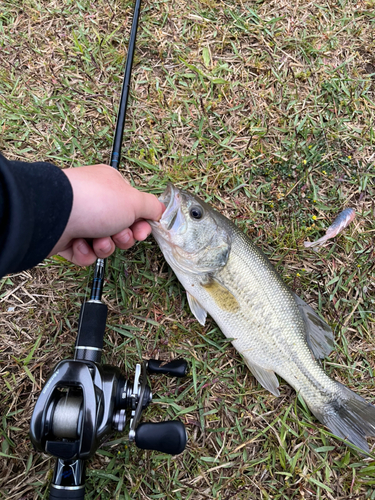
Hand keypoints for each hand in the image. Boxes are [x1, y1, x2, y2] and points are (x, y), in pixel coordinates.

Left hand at [48, 164, 164, 265]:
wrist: (54, 215)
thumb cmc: (94, 202)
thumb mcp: (134, 200)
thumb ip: (151, 206)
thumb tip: (160, 210)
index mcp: (111, 187)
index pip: (133, 209)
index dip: (141, 224)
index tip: (141, 231)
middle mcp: (96, 202)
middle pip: (120, 228)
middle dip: (122, 237)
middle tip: (118, 234)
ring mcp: (79, 219)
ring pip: (103, 243)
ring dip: (104, 246)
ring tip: (96, 240)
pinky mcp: (65, 237)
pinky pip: (84, 253)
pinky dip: (85, 253)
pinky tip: (80, 244)